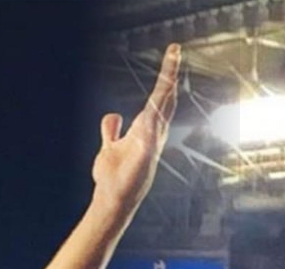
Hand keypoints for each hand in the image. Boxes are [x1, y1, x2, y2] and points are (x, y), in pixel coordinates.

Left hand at [90, 44, 180, 218]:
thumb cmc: (114, 178)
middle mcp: (152, 135)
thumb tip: (113, 115)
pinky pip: (153, 126)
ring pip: (161, 107)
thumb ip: (112, 130)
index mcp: (146, 131)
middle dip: (170, 75)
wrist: (113, 201)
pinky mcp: (145, 152)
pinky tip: (162, 94)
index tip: (170, 58)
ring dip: (166, 86)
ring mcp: (151, 143)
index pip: (158, 100)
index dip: (164, 79)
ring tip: (172, 64)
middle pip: (164, 99)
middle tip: (175, 51)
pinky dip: (157, 111)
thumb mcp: (109, 146)